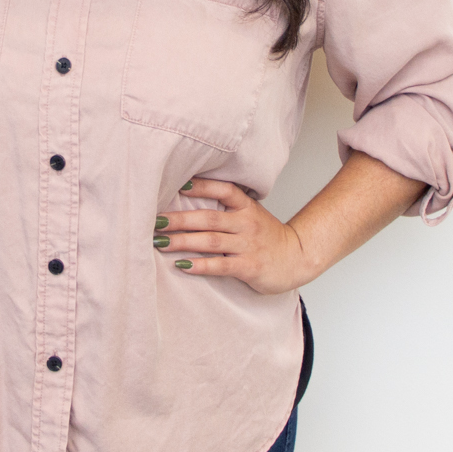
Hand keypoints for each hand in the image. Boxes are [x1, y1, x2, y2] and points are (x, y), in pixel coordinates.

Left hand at [155, 177, 315, 294]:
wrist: (297, 258)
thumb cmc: (267, 237)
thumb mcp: (251, 215)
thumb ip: (227, 208)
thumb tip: (188, 198)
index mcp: (246, 207)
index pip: (223, 190)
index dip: (201, 186)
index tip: (178, 184)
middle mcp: (247, 223)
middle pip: (209, 218)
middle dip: (180, 220)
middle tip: (155, 221)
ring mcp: (248, 246)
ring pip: (211, 241)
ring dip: (183, 241)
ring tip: (160, 243)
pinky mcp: (250, 267)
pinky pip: (221, 265)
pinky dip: (201, 265)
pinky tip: (182, 265)